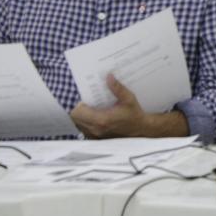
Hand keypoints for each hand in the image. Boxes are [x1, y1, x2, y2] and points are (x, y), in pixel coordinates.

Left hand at [71, 74, 188, 138]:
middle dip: (77, 109)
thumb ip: (117, 88)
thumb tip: (108, 76)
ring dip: (80, 116)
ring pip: (78, 125)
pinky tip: (93, 116)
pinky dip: (84, 122)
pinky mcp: (97, 138)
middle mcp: (96, 129)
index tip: (84, 97)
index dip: (77, 104)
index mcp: (102, 119)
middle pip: (75, 119)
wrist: (141, 130)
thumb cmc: (134, 114)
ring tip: (89, 108)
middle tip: (85, 101)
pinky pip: (84, 129)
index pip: (77, 112)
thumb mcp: (128, 98)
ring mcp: (96, 135)